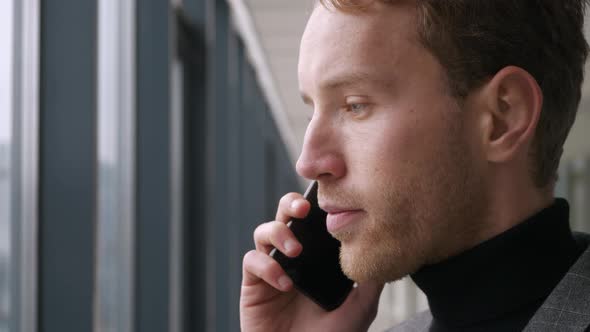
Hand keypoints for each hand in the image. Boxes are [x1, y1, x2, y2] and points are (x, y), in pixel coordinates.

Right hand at [240, 192, 383, 331]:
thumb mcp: (360, 307)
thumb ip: (370, 279)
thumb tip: (385, 250)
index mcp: (316, 258)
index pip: (313, 221)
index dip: (316, 204)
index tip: (327, 200)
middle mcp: (293, 259)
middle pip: (285, 215)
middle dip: (291, 204)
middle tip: (304, 209)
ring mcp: (272, 269)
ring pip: (263, 231)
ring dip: (278, 233)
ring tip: (294, 251)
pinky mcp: (253, 285)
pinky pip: (251, 260)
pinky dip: (266, 266)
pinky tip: (284, 284)